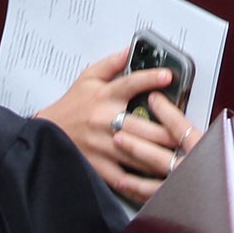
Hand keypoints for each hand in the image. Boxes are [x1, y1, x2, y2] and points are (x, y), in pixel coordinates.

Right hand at [34, 49, 180, 199]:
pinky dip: (142, 181)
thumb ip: (111, 63)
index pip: (129, 84)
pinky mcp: (99, 166)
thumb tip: (129, 50)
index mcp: (103, 97)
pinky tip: (157, 182)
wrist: (45, 132)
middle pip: (143, 127)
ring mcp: (102, 146)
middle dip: (168, 133)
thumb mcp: (88, 78)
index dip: (150, 78)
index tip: (168, 77)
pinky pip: (125, 177)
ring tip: (182, 160)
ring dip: (161, 158)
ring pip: (139, 154)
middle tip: (188, 134)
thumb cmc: (70, 106)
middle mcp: (104, 121)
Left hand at [131, 89, 233, 232]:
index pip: (180, 125)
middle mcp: (195, 166)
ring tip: (116, 146)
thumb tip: (203, 123)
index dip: (164, 110)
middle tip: (118, 122)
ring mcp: (188, 186)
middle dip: (135, 133)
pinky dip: (139, 189)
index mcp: (209, 146)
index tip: (153, 99)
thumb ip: (216, 133)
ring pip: (152, 171)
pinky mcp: (186, 203)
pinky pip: (157, 195)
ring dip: (132, 157)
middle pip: (158, 147)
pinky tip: (125, 183)